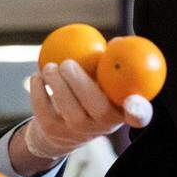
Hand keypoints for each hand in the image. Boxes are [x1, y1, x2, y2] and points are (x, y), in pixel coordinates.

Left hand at [23, 60, 152, 160]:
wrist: (62, 129)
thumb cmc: (89, 92)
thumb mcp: (102, 80)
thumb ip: (110, 63)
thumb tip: (118, 42)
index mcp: (121, 111)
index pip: (138, 116)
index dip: (139, 110)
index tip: (133, 101)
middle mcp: (104, 127)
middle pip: (99, 109)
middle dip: (81, 83)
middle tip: (67, 63)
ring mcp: (79, 133)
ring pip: (70, 111)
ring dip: (57, 84)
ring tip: (50, 66)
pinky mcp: (55, 133)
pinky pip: (46, 112)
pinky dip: (38, 91)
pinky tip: (37, 77)